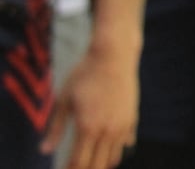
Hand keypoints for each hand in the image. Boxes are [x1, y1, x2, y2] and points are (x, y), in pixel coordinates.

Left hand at [43, 45, 137, 168]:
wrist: (114, 56)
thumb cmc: (85, 75)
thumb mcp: (64, 100)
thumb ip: (56, 128)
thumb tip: (44, 150)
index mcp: (88, 127)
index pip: (79, 162)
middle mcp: (108, 130)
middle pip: (97, 165)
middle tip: (75, 167)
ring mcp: (122, 125)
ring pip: (114, 158)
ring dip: (101, 163)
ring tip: (90, 162)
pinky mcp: (132, 118)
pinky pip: (125, 144)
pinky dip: (115, 150)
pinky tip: (106, 148)